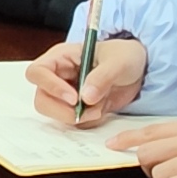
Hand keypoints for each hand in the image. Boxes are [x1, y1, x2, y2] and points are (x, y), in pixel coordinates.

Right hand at [26, 32, 149, 126]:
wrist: (138, 70)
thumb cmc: (125, 56)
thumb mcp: (118, 61)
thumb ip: (102, 77)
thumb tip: (86, 98)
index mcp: (61, 57)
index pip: (38, 72)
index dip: (50, 86)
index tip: (74, 98)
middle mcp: (57, 76)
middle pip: (41, 98)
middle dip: (63, 109)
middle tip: (86, 110)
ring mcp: (64, 94)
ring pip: (53, 113)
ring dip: (75, 117)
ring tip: (98, 108)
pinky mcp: (74, 108)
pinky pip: (70, 121)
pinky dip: (85, 121)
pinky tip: (101, 109)